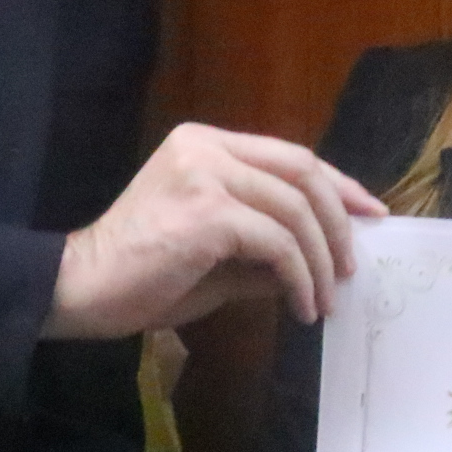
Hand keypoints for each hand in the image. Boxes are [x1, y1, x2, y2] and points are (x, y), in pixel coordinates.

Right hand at [48, 124, 385, 338]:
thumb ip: (267, 247)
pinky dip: (299, 277)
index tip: (369, 215)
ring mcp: (206, 175)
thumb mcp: (218, 256)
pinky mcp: (207, 212)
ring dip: (321, 260)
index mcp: (206, 144)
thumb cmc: (142, 276)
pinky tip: (300, 307)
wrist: (81, 289)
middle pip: (303, 171)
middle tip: (353, 265)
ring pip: (296, 209)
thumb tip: (324, 260)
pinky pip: (277, 243)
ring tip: (324, 300)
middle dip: (340, 219)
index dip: (338, 185)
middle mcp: (207, 148)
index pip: (291, 156)